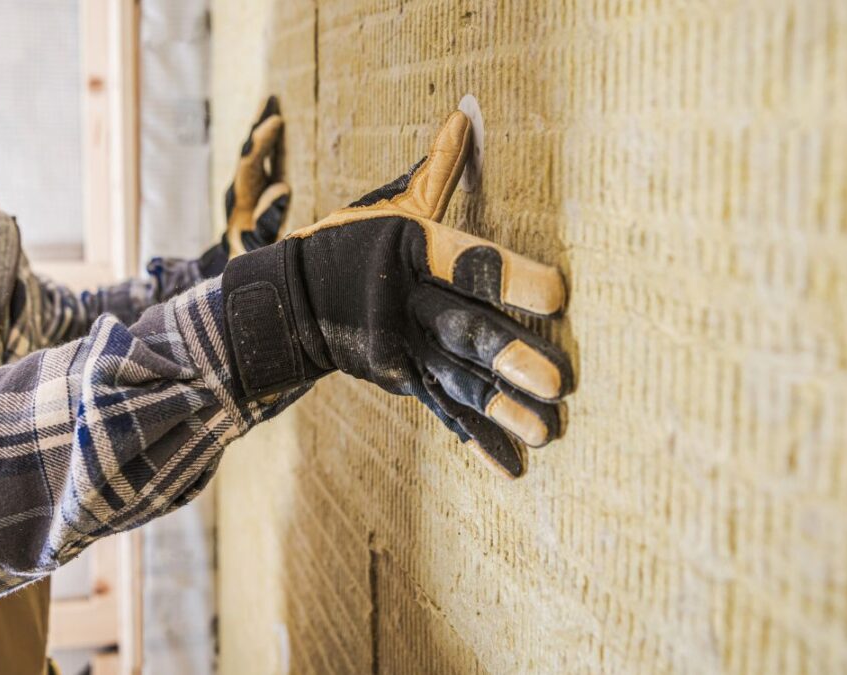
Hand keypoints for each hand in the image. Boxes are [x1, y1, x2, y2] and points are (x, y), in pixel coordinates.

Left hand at [199, 96, 290, 275]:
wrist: (234, 273)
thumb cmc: (249, 263)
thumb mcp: (257, 248)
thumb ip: (268, 222)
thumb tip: (281, 188)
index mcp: (241, 203)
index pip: (250, 165)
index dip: (262, 142)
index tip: (276, 122)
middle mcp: (241, 192)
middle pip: (249, 152)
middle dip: (260, 126)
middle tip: (272, 100)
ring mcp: (248, 192)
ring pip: (256, 154)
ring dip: (264, 130)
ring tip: (274, 103)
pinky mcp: (258, 195)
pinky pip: (265, 163)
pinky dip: (273, 144)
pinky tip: (280, 127)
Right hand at [221, 111, 572, 477]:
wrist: (288, 305)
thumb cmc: (351, 243)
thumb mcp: (388, 208)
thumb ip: (434, 173)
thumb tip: (464, 117)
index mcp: (410, 254)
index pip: (467, 262)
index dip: (510, 277)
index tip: (558, 294)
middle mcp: (406, 305)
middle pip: (462, 331)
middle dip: (508, 357)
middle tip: (556, 382)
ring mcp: (402, 351)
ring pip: (457, 380)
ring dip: (502, 408)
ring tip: (548, 433)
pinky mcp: (400, 382)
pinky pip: (442, 411)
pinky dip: (477, 439)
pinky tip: (513, 467)